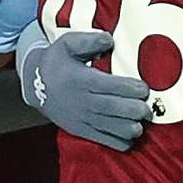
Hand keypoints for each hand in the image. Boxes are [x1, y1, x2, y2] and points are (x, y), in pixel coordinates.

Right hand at [17, 28, 153, 150]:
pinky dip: (122, 142)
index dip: (131, 89)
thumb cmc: (56, 61)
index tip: (144, 89)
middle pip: (114, 109)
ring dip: (132, 127)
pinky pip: (105, 141)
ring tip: (141, 121)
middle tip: (148, 108)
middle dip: (136, 110)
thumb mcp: (67, 43)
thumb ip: (89, 40)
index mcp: (82, 80)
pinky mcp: (82, 131)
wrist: (34, 85)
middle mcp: (83, 102)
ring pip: (112, 128)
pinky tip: (130, 133)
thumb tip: (110, 40)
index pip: (111, 86)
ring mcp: (83, 119)